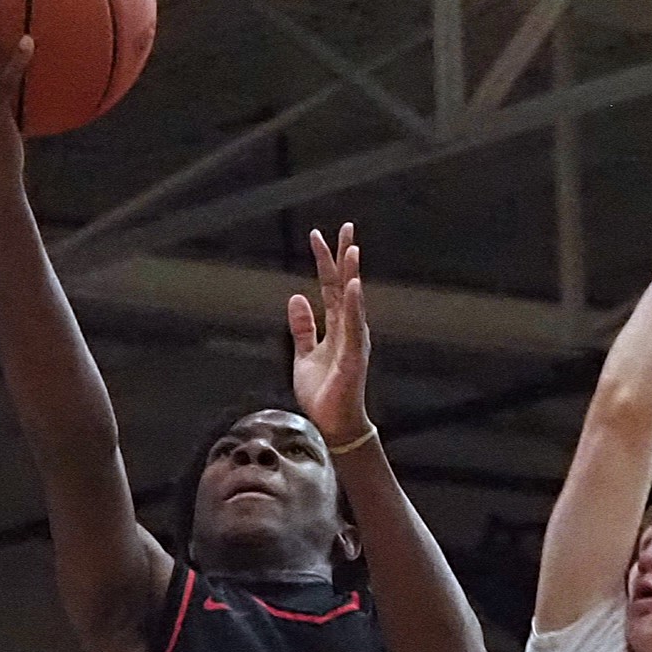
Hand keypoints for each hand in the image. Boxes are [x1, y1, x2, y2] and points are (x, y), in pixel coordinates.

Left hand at [289, 224, 370, 447]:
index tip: (318, 235)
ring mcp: (354, 340)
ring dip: (352, 274)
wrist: (333, 423)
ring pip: (353, 301)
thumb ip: (302, 328)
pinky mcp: (354, 356)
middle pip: (345, 286)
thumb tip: (296, 298)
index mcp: (337, 326)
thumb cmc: (323, 392)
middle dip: (344, 257)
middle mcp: (349, 328)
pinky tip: (353, 285)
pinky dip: (354, 305)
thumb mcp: (303, 355)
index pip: (331, 287)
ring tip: (352, 248)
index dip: (324, 262)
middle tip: (346, 227)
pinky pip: (353, 326)